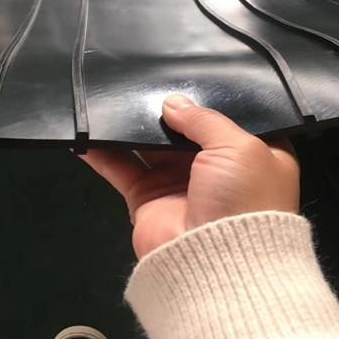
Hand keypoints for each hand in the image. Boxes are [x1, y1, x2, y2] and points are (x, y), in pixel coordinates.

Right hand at [79, 94, 299, 258]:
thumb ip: (204, 119)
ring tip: (116, 95)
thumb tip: (173, 102)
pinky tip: (88, 130)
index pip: (230, 119)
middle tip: (147, 78)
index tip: (191, 74)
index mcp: (250, 156)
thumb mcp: (238, 147)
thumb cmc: (243, 198)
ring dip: (135, 123)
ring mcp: (179, 184)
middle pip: (186, 129)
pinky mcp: (148, 198)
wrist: (217, 264)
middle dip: (169, 108)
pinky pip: (122, 167)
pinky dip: (104, 152)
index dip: (212, 99)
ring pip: (151, 144)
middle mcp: (216, 168)